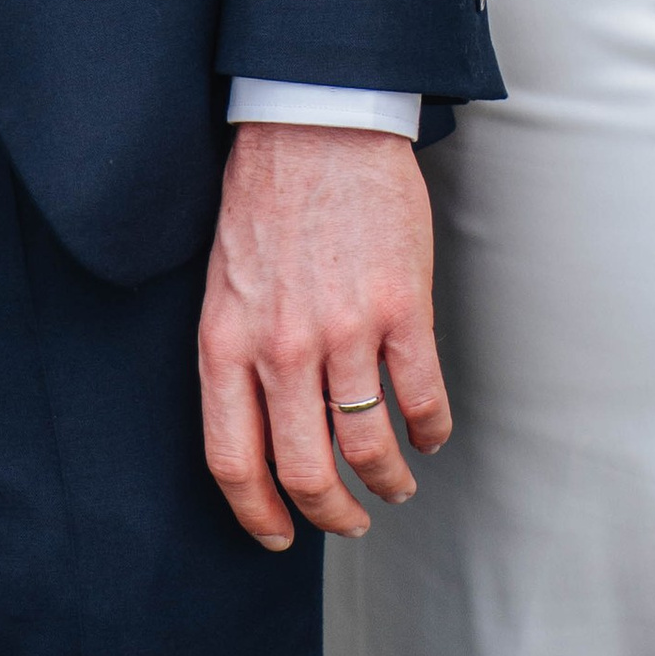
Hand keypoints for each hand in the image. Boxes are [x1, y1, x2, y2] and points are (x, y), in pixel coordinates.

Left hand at [198, 124, 449, 548]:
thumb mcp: (225, 280)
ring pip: (367, 446)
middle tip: (350, 522)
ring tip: (396, 483)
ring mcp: (343, 329)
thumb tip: (257, 424)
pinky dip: (429, 431)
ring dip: (386, 480)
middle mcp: (281, 347)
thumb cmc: (266, 195)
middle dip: (332, 515)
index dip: (257, 513)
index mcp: (226, 341)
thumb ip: (236, 352)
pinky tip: (429, 433)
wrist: (315, 120)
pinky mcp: (400, 307)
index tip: (278, 535)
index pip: (233, 459)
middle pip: (305, 471)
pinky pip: (420, 398)